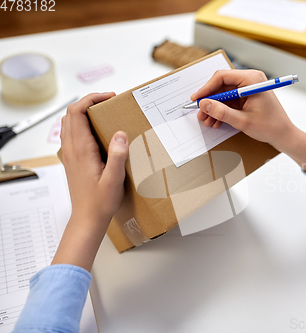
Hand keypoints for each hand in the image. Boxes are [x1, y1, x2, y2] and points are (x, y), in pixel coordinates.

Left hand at [53, 92, 128, 270]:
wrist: (87, 218)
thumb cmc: (100, 202)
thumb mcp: (114, 180)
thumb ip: (117, 156)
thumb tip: (120, 134)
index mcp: (81, 150)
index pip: (77, 113)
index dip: (91, 99)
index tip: (109, 98)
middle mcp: (72, 149)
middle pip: (71, 114)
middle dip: (89, 102)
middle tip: (109, 102)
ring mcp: (70, 154)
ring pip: (69, 123)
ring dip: (84, 112)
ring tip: (104, 113)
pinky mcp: (72, 160)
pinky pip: (71, 133)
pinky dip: (82, 124)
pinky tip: (98, 131)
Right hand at [192, 70, 305, 170]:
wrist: (284, 135)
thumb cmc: (269, 126)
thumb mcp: (242, 121)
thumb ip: (222, 112)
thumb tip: (203, 105)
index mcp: (251, 80)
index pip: (222, 77)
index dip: (206, 88)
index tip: (196, 100)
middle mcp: (250, 80)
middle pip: (221, 85)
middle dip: (209, 101)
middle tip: (200, 114)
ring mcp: (248, 88)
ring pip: (223, 94)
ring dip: (214, 108)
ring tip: (207, 121)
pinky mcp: (247, 97)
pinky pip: (230, 100)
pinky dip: (222, 110)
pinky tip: (216, 122)